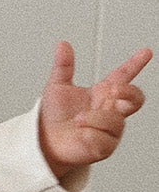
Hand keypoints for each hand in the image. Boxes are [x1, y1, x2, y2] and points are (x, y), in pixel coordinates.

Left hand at [38, 42, 150, 179]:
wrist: (46, 140)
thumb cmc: (55, 116)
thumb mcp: (57, 87)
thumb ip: (63, 66)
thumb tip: (63, 45)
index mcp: (102, 92)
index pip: (124, 76)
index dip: (135, 64)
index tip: (146, 52)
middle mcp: (109, 110)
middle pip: (135, 99)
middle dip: (128, 92)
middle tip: (112, 90)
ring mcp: (110, 129)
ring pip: (116, 121)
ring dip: (96, 119)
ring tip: (78, 120)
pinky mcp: (104, 147)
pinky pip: (105, 141)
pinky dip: (91, 135)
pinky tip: (81, 134)